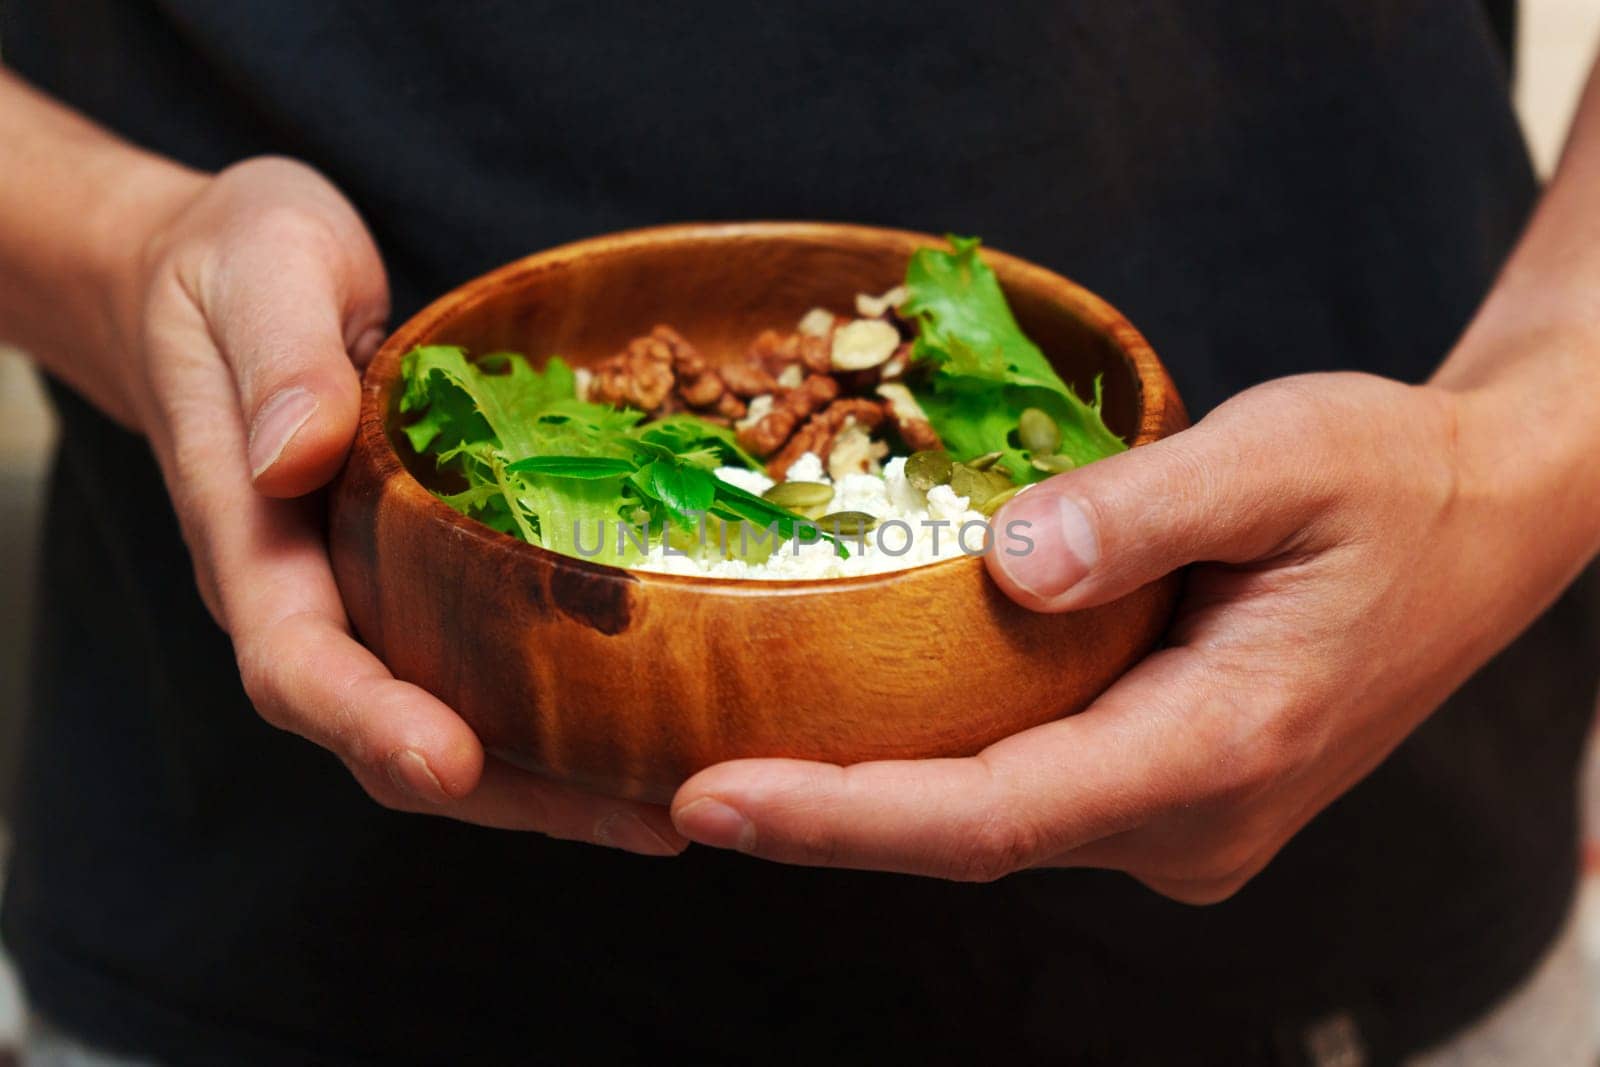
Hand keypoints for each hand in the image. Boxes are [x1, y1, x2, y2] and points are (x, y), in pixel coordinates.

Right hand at [113, 157, 682, 854]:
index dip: (371, 723)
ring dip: (555, 778)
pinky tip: (646, 723)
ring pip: (452, 714)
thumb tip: (296, 455)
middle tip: (641, 821)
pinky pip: (485, 660)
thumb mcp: (254, 277)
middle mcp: (312, 594)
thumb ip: (277, 363)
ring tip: (668, 807)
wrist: (224, 273)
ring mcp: (369, 593)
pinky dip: (559, 707)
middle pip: (395, 731)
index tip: (452, 763)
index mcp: (252, 542)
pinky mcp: (423, 572)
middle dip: (513, 792)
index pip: (299, 664)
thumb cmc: (230, 267)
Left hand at [671, 372, 1583, 899]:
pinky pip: (1024, 792)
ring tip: (722, 762)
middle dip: (818, 820)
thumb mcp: (1289, 456)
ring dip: (861, 801)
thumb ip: (1151, 509)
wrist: (1481, 522)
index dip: (843, 818)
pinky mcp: (1165, 789)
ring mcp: (1180, 818)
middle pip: (971, 835)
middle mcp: (1193, 819)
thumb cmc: (1395, 484)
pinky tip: (844, 732)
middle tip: (663, 786)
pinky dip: (927, 772)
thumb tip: (1011, 562)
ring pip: (991, 822)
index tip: (712, 803)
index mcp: (1222, 749)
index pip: (995, 814)